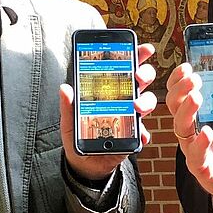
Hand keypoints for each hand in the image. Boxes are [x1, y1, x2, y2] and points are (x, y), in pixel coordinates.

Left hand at [59, 43, 156, 180]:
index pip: (124, 68)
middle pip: (142, 81)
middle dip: (145, 74)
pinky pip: (143, 132)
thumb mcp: (69, 121)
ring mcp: (131, 118)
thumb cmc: (78, 137)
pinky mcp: (133, 136)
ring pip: (147, 102)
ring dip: (146, 102)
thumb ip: (68, 105)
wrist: (85, 164)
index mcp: (110, 91)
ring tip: (137, 107)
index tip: (143, 48)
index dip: (136, 56)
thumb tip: (64, 88)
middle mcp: (124, 101)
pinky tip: (139, 135)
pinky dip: (142, 133)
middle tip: (139, 76)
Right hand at [167, 64, 212, 212]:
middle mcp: (193, 129)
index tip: (187, 66)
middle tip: (193, 79)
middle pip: (175, 106)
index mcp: (200, 114)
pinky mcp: (202, 167)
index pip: (182, 93)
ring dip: (187, 111)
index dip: (180, 79)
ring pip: (181, 128)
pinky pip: (195, 154)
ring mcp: (194, 147)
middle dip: (181, 90)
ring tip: (197, 97)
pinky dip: (200, 143)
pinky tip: (207, 132)